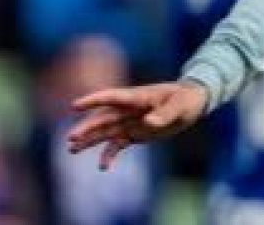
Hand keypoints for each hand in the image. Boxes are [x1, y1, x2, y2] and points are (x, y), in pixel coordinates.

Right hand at [66, 81, 209, 169]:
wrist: (192, 104)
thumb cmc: (185, 99)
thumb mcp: (180, 105)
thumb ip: (164, 114)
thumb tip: (148, 122)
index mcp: (137, 98)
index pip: (111, 97)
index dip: (93, 100)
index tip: (74, 106)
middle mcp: (129, 110)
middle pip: (103, 118)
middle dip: (87, 127)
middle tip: (71, 138)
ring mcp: (130, 122)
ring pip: (105, 132)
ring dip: (89, 140)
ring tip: (72, 150)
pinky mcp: (134, 134)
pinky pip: (117, 145)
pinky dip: (109, 155)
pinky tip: (103, 167)